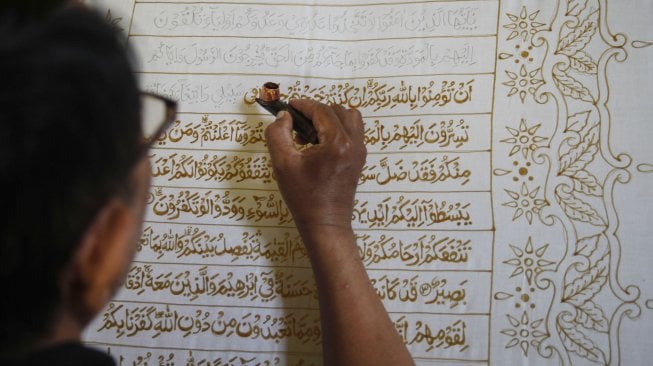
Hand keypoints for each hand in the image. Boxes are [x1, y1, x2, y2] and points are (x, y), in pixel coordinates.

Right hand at [265, 99, 365, 231]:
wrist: (325, 224)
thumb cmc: (303, 197)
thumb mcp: (282, 164)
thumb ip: (278, 134)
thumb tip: (284, 116)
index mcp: (337, 143)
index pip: (322, 110)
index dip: (303, 105)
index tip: (289, 106)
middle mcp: (354, 143)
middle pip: (337, 110)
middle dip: (315, 112)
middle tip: (295, 124)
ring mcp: (360, 151)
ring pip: (349, 118)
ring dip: (329, 118)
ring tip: (309, 134)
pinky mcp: (359, 159)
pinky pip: (353, 132)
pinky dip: (337, 129)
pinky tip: (319, 145)